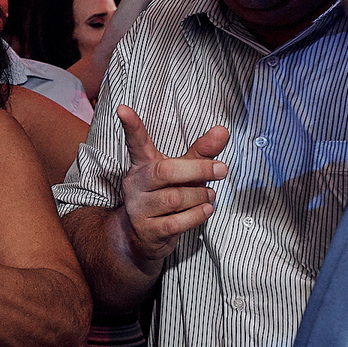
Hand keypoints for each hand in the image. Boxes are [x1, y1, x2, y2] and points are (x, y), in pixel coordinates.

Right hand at [118, 104, 228, 264]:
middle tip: (222, 169)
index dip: (131, 126)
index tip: (123, 108)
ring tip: (210, 196)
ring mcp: (139, 208)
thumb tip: (223, 130)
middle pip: (164, 171)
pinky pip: (176, 222)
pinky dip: (197, 215)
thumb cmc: (165, 198)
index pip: (136, 142)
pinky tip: (206, 210)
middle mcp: (136, 184)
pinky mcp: (147, 230)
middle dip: (198, 169)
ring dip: (200, 196)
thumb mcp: (183, 173)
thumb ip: (202, 153)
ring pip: (175, 198)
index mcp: (143, 165)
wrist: (142, 238)